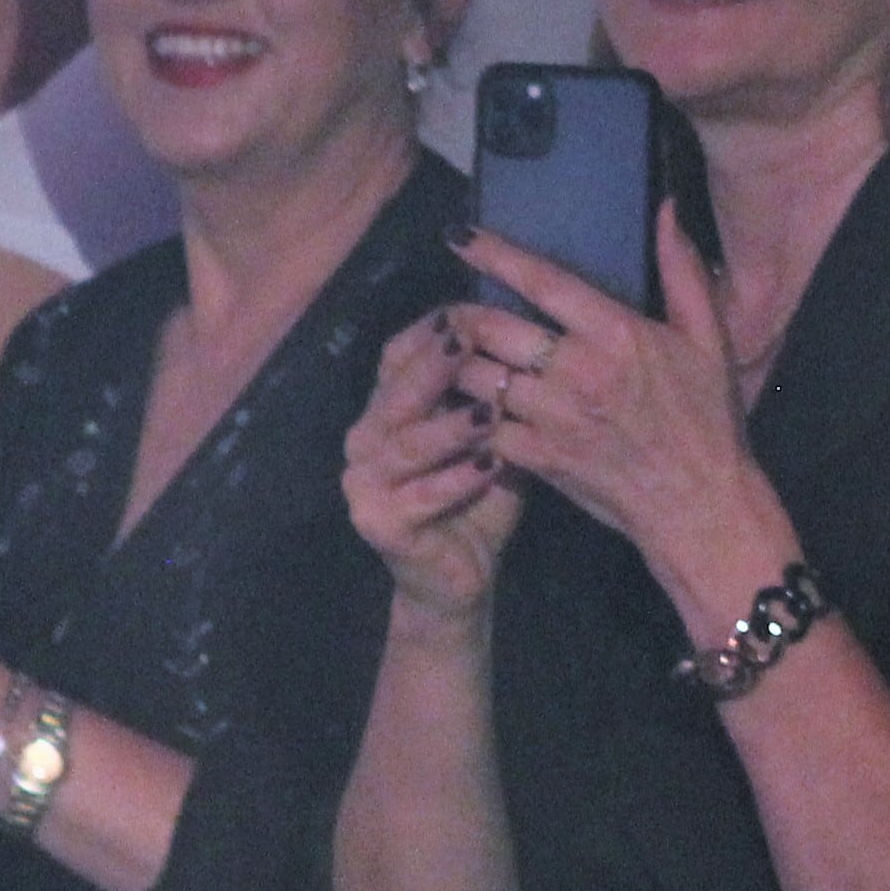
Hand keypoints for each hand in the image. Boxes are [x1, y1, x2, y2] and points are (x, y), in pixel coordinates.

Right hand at [347, 313, 528, 619]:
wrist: (462, 579)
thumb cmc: (478, 499)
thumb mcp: (489, 438)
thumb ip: (490, 396)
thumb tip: (525, 338)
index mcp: (387, 411)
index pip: (395, 356)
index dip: (427, 334)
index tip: (467, 311)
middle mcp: (365, 440)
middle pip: (395, 393)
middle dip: (432, 367)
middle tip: (469, 343)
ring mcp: (364, 483)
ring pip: (405, 445)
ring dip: (448, 427)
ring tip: (489, 412)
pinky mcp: (378, 523)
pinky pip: (420, 497)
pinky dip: (456, 480)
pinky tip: (490, 464)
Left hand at [442, 210, 773, 596]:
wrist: (700, 506)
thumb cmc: (708, 420)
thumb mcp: (709, 340)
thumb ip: (683, 271)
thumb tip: (666, 208)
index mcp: (616, 333)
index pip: (541, 281)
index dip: (494, 254)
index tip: (459, 236)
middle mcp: (577, 370)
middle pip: (490, 327)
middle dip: (458, 314)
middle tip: (447, 309)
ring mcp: (553, 417)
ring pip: (476, 377)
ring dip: (454, 364)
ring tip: (444, 355)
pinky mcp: (539, 459)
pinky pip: (483, 427)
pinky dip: (467, 415)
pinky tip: (460, 408)